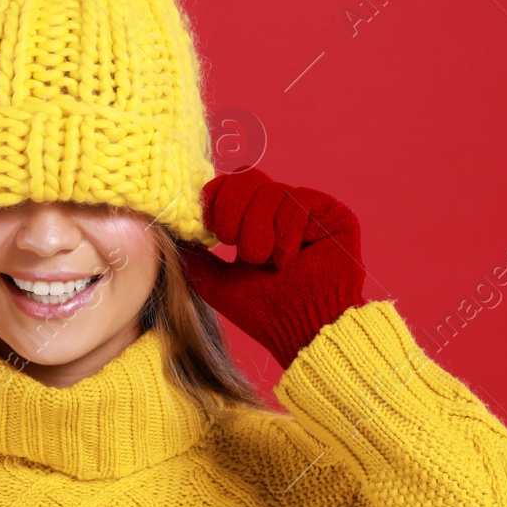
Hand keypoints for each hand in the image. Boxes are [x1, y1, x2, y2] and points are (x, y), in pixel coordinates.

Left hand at [177, 168, 365, 367]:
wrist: (302, 329)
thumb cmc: (263, 311)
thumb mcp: (215, 281)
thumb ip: (195, 255)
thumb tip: (173, 229)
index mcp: (254, 218)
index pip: (229, 182)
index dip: (216, 199)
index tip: (215, 231)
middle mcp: (281, 208)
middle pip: (246, 177)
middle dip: (235, 215)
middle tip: (242, 250)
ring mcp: (308, 209)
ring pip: (270, 191)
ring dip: (261, 234)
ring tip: (270, 263)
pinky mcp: (333, 213)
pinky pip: (298, 201)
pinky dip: (287, 235)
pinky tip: (293, 259)